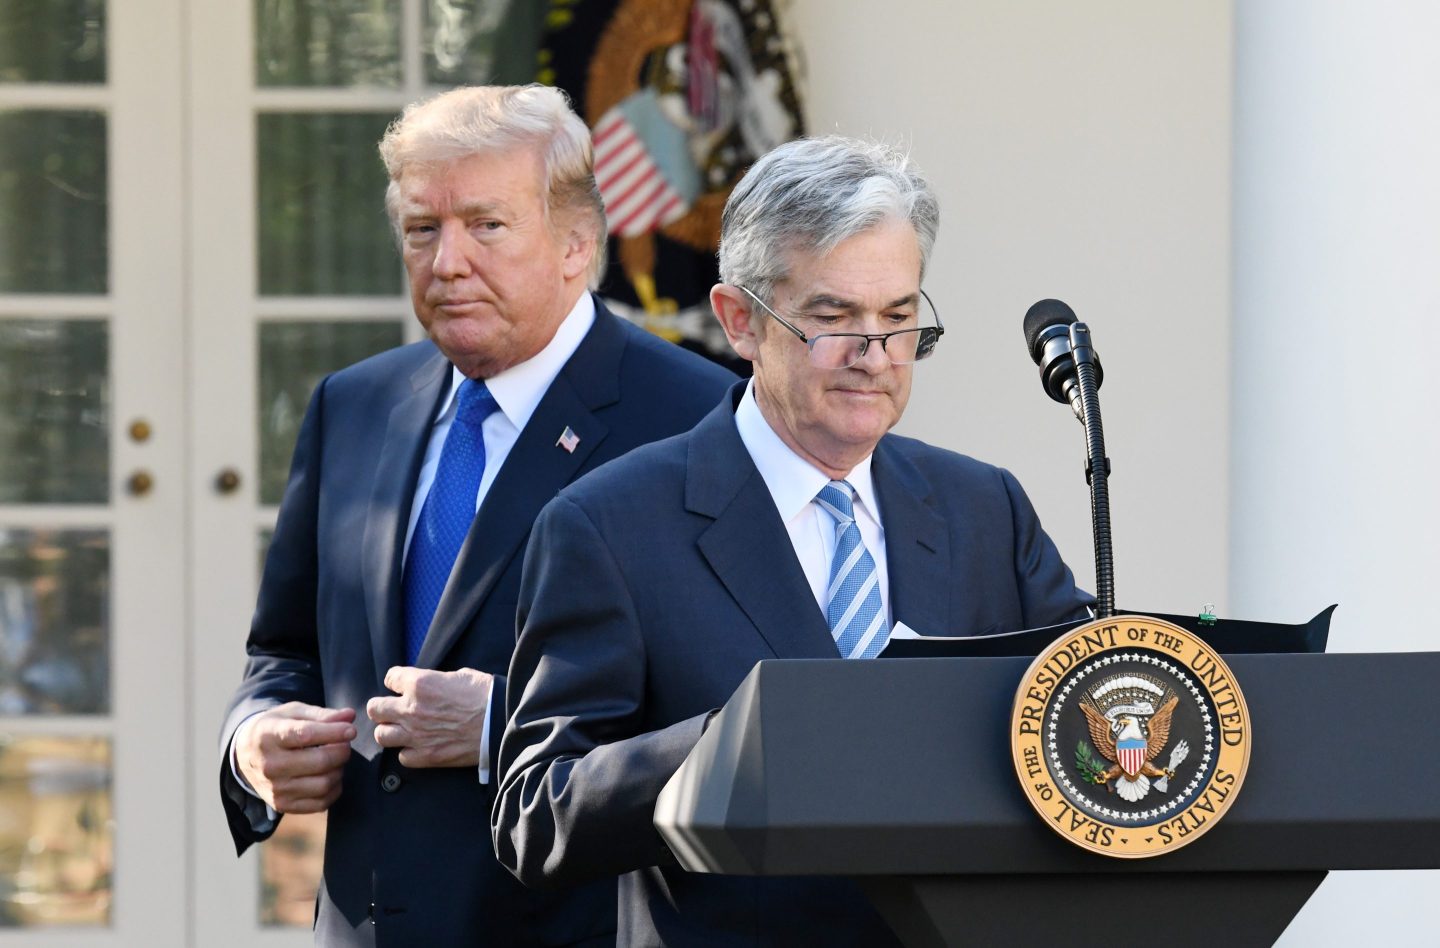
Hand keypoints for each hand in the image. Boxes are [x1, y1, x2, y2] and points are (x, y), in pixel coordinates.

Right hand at [235, 702, 354, 813]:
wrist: (246, 755)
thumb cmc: (276, 728)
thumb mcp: (293, 713)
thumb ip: (322, 714)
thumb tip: (349, 716)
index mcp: (269, 736)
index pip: (306, 735)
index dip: (334, 732)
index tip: (351, 730)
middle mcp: (270, 765)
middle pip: (320, 761)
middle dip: (342, 751)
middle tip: (344, 744)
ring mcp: (275, 789)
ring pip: (324, 784)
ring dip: (339, 770)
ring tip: (335, 759)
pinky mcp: (282, 805)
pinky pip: (321, 803)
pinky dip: (334, 789)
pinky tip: (330, 776)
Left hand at [367, 666, 491, 767]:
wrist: (501, 723)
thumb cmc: (486, 696)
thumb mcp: (460, 676)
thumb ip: (437, 681)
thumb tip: (431, 686)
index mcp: (421, 683)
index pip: (390, 678)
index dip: (397, 681)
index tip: (402, 685)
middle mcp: (412, 709)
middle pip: (375, 709)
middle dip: (383, 708)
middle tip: (394, 710)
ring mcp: (416, 735)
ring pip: (382, 735)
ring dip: (391, 731)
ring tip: (403, 730)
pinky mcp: (426, 756)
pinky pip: (402, 757)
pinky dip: (408, 752)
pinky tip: (419, 746)